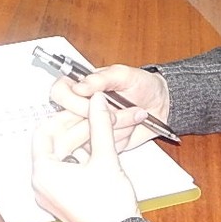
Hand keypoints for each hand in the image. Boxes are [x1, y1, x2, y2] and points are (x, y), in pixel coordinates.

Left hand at [32, 94, 141, 221]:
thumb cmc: (110, 208)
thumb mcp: (105, 158)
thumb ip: (100, 125)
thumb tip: (97, 103)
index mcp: (43, 173)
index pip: (44, 132)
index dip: (64, 118)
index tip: (80, 109)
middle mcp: (42, 184)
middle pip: (55, 145)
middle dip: (77, 130)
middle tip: (95, 117)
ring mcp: (52, 194)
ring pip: (63, 158)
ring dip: (82, 143)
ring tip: (101, 132)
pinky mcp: (64, 200)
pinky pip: (68, 172)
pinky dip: (82, 160)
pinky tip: (100, 152)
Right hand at [48, 63, 170, 152]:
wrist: (161, 104)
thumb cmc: (142, 85)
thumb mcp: (124, 75)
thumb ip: (101, 79)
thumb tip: (80, 86)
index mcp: (80, 86)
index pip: (60, 94)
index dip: (73, 102)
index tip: (95, 101)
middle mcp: (80, 108)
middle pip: (71, 120)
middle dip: (105, 117)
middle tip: (125, 108)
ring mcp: (89, 128)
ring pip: (91, 136)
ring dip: (118, 126)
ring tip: (134, 114)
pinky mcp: (101, 144)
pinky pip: (104, 147)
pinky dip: (122, 137)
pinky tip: (131, 127)